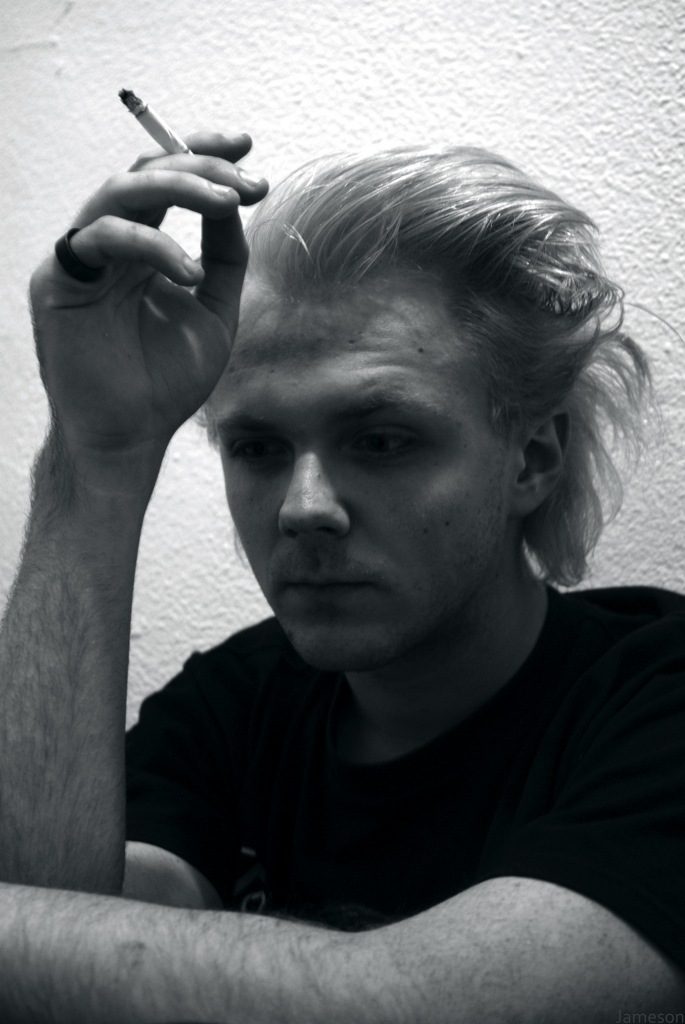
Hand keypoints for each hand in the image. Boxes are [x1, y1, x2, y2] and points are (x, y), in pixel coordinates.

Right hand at [29, 132, 267, 463]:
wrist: (132, 435)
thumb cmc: (168, 381)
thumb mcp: (215, 312)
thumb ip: (225, 258)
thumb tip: (236, 201)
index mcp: (142, 249)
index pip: (167, 182)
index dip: (204, 155)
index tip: (248, 147)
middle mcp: (109, 245)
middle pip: (147, 174)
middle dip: (201, 168)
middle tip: (246, 182)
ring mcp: (82, 259)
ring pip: (122, 191)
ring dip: (179, 187)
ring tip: (227, 203)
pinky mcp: (59, 280)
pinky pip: (103, 237)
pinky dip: (152, 246)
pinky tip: (190, 274)